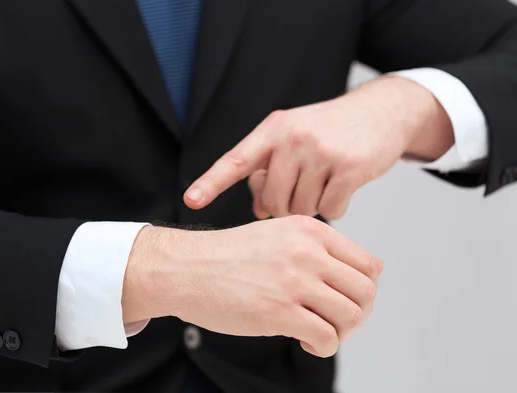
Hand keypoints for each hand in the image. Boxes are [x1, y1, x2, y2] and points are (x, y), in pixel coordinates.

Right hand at [123, 215, 382, 356]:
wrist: (185, 268)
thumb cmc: (226, 256)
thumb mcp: (276, 234)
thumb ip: (316, 248)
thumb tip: (366, 272)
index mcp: (309, 231)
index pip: (368, 265)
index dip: (363, 290)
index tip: (344, 301)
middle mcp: (307, 252)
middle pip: (366, 292)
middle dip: (357, 314)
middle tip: (335, 321)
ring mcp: (294, 281)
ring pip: (351, 316)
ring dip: (341, 332)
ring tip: (318, 332)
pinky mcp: (280, 312)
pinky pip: (327, 338)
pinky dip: (323, 347)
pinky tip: (305, 342)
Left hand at [184, 76, 452, 219]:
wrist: (381, 112)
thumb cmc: (329, 131)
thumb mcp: (293, 140)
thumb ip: (270, 172)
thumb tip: (259, 211)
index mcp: (273, 130)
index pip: (236, 160)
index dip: (211, 183)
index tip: (191, 201)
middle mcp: (294, 138)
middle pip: (272, 200)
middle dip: (284, 206)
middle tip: (300, 191)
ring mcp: (322, 152)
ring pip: (302, 209)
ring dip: (312, 206)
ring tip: (324, 182)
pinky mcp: (350, 167)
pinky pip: (331, 210)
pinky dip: (335, 207)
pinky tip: (341, 188)